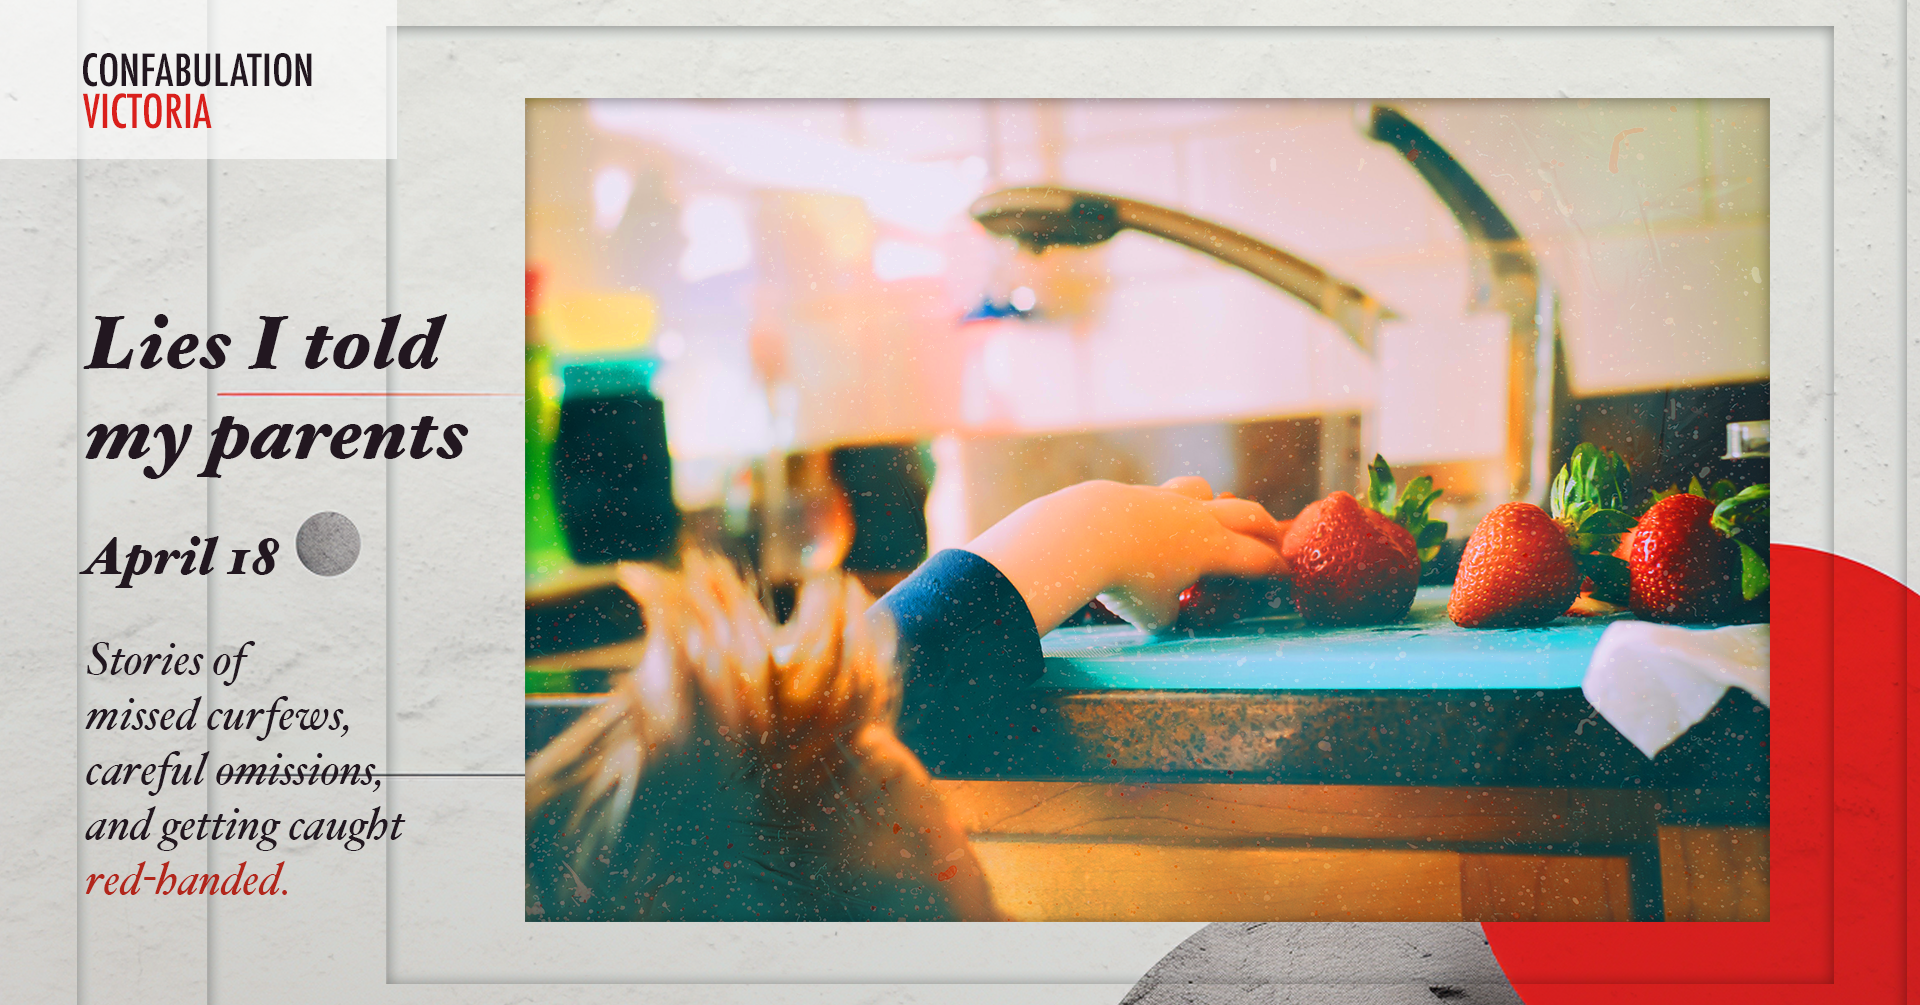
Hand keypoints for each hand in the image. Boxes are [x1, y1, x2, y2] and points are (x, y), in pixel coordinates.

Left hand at [966, 477, 1288, 633]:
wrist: (1085, 534)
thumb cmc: (1127, 581)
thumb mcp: (1154, 616)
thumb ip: (1169, 615)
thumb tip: (1166, 612)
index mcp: (1214, 549)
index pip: (1258, 559)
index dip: (1276, 569)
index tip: (1286, 573)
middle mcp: (1199, 519)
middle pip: (1247, 515)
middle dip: (1264, 527)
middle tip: (1272, 537)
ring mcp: (1168, 500)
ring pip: (1204, 491)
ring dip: (1216, 502)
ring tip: (1214, 512)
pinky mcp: (1137, 493)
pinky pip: (1164, 494)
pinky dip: (1170, 505)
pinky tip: (1156, 517)